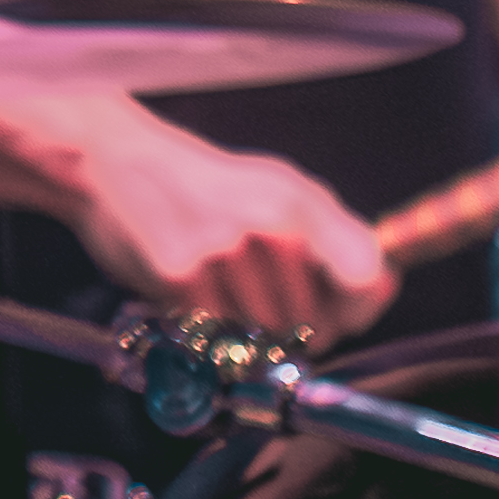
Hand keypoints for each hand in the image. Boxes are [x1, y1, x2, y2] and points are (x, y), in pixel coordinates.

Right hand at [66, 130, 394, 347]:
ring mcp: (223, 250)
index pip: (365, 277)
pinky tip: (190, 290)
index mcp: (301, 201)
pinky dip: (205, 328)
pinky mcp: (180, 275)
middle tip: (255, 294)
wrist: (114, 161)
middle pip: (313, 325)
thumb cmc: (204, 185)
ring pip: (265, 338)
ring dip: (245, 330)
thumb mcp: (278, 194)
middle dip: (292, 326)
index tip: (340, 313)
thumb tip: (384, 286)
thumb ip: (334, 241)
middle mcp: (270, 224)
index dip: (358, 310)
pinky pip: (217, 336)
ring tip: (219, 287)